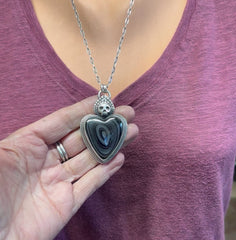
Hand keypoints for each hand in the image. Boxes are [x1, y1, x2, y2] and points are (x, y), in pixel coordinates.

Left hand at [0, 96, 137, 239]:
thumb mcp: (1, 157)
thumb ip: (25, 139)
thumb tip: (52, 122)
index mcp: (27, 145)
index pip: (60, 122)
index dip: (82, 110)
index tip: (103, 102)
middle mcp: (45, 161)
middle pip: (81, 139)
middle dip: (104, 126)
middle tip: (126, 114)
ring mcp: (58, 183)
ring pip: (90, 159)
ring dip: (110, 145)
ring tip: (131, 132)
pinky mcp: (66, 204)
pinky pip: (90, 184)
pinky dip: (106, 171)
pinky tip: (119, 158)